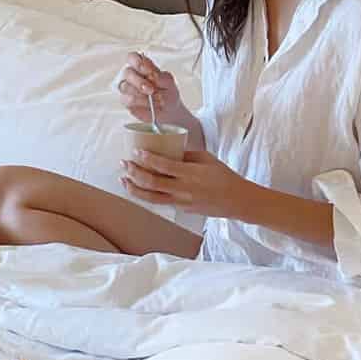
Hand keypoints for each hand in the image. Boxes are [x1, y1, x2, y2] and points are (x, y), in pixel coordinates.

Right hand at [118, 53, 186, 127]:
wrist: (169, 110)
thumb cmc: (168, 93)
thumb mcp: (169, 82)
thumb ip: (160, 76)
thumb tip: (151, 74)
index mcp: (142, 66)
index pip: (132, 57)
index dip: (137, 62)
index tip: (147, 70)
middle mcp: (133, 76)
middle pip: (127, 72)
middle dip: (139, 81)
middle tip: (151, 89)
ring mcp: (128, 88)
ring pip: (125, 86)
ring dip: (139, 93)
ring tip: (151, 98)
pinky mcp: (125, 100)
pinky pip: (126, 99)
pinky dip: (138, 102)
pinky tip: (147, 104)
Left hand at [121, 148, 248, 219]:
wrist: (237, 201)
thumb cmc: (224, 177)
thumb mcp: (207, 159)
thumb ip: (186, 155)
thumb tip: (167, 149)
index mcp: (191, 173)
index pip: (164, 165)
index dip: (147, 159)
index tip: (136, 152)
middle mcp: (184, 189)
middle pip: (152, 182)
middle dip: (134, 173)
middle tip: (124, 164)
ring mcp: (181, 202)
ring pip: (151, 198)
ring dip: (134, 189)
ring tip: (123, 180)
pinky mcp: (181, 210)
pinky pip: (160, 203)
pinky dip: (146, 196)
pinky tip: (138, 190)